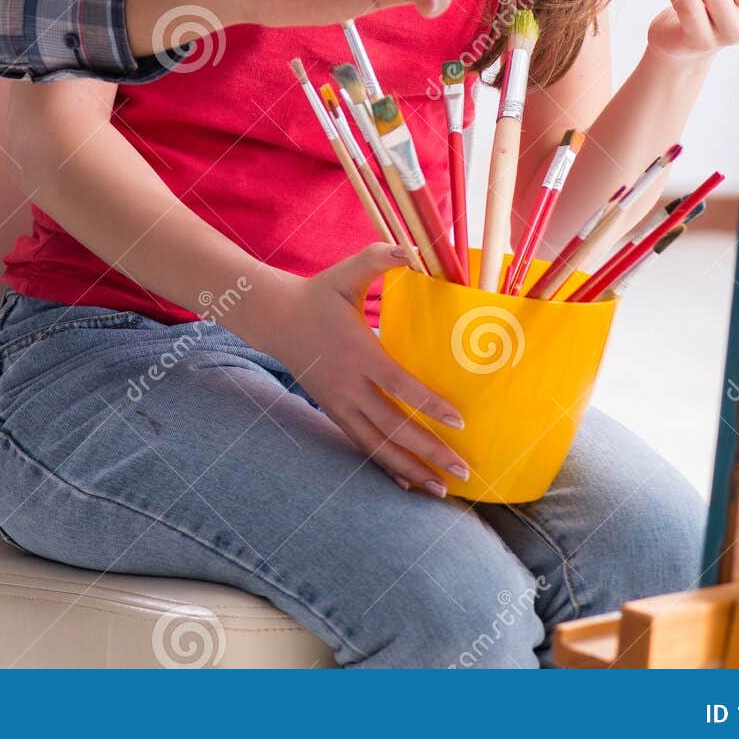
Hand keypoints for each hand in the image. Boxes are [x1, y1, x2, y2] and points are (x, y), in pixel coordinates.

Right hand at [262, 244, 468, 494]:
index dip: (428, 405)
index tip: (459, 421)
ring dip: (411, 468)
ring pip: (378, 445)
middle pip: (393, 426)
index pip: (398, 385)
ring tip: (442, 488)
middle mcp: (349, 385)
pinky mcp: (334, 412)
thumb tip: (413, 250)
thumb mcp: (346, 272)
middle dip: (429, 449)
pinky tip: (409, 483)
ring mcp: (339, 403)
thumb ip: (378, 259)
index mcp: (358, 352)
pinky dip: (386, 467)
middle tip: (462, 470)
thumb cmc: (318, 294)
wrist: (275, 318)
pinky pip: (362, 446)